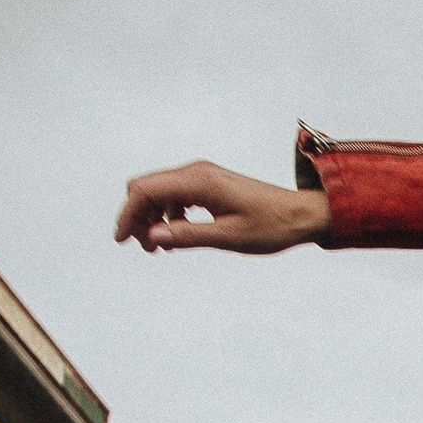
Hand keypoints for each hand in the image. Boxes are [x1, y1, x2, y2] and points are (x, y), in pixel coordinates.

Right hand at [114, 162, 329, 252]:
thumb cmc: (271, 226)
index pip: (145, 190)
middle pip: (147, 188)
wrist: (300, 214)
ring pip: (159, 192)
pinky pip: (175, 195)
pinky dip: (168, 215)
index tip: (122, 241)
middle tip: (145, 249)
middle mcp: (197, 172)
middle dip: (137, 217)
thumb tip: (152, 238)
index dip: (128, 215)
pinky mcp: (208, 185)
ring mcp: (202, 176)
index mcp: (199, 181)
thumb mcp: (229, 237)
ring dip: (152, 218)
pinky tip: (177, 235)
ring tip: (159, 249)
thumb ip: (189, 237)